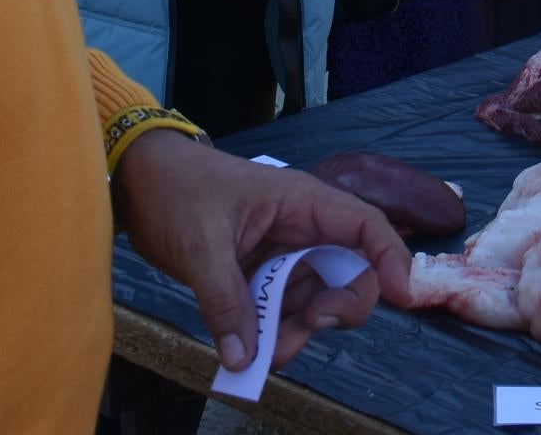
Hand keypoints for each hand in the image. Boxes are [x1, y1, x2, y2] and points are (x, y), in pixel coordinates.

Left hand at [113, 131, 413, 377]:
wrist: (138, 182)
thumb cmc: (176, 191)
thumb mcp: (200, 245)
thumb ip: (225, 300)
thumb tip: (244, 358)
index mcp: (303, 202)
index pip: (366, 227)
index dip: (391, 259)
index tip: (402, 297)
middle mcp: (303, 229)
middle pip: (349, 273)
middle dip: (335, 309)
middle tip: (304, 330)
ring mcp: (283, 254)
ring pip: (315, 301)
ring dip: (298, 332)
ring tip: (262, 355)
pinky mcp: (261, 275)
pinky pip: (282, 311)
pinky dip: (273, 334)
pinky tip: (249, 349)